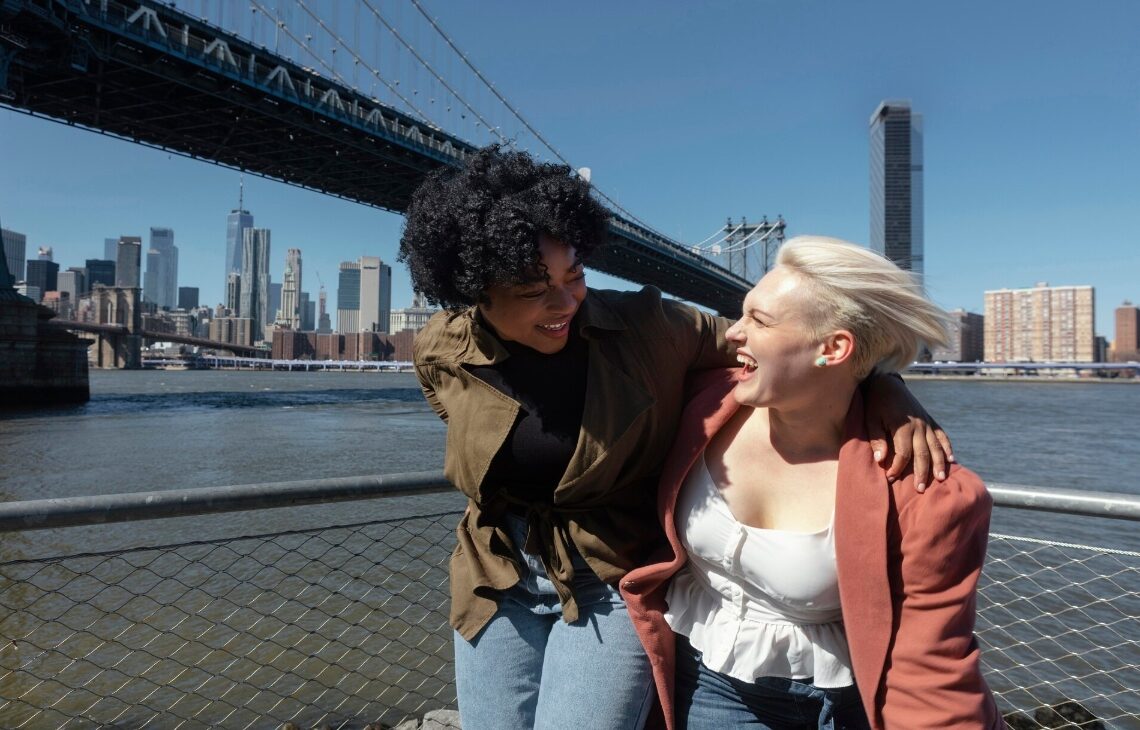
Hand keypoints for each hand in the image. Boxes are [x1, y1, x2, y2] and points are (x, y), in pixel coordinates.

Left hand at [863, 374, 953, 491]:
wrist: (888, 383)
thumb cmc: (876, 403)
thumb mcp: (871, 419)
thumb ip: (877, 439)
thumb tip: (880, 459)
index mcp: (902, 426)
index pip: (903, 453)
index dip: (897, 467)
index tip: (891, 478)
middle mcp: (918, 426)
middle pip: (922, 453)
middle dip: (921, 472)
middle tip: (921, 489)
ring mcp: (926, 423)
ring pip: (935, 446)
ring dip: (938, 463)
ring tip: (940, 479)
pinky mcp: (930, 420)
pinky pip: (941, 435)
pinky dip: (947, 447)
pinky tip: (952, 460)